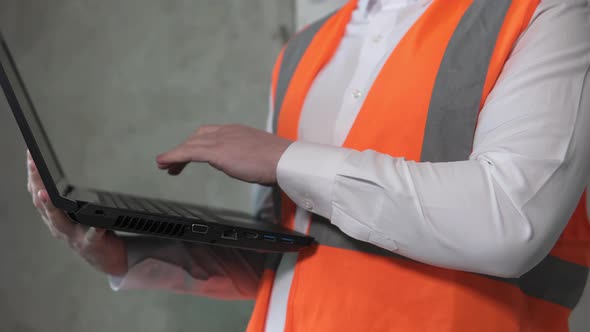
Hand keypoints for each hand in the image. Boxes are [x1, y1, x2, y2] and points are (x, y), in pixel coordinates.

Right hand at [26, 151, 126, 275]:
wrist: (106, 259)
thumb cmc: (91, 232)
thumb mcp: (75, 212)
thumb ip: (68, 197)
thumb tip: (64, 170)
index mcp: (54, 216)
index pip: (38, 192)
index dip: (33, 175)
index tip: (30, 156)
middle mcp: (58, 226)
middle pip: (42, 203)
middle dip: (36, 183)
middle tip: (33, 164)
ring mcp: (72, 236)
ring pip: (58, 220)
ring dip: (50, 207)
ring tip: (46, 193)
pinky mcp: (90, 244)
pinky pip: (93, 236)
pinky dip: (95, 229)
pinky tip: (99, 223)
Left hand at [156, 124, 292, 184]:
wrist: (286, 161)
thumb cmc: (280, 162)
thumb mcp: (261, 156)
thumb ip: (248, 158)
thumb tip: (246, 166)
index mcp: (237, 131)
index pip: (211, 134)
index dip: (197, 143)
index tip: (192, 153)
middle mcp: (226, 131)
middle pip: (197, 137)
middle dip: (183, 149)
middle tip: (173, 163)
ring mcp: (221, 140)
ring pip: (190, 145)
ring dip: (174, 155)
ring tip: (164, 166)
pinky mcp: (216, 152)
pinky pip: (188, 153)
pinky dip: (172, 157)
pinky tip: (164, 163)